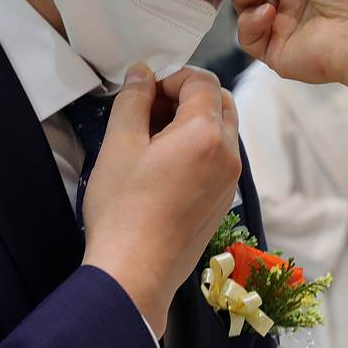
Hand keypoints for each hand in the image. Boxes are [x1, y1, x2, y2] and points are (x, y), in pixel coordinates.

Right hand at [81, 65, 241, 337]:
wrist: (135, 273)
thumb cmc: (123, 209)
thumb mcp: (119, 144)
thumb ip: (133, 100)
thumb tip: (142, 74)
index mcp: (206, 134)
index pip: (202, 81)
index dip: (171, 77)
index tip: (144, 92)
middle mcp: (228, 154)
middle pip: (220, 103)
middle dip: (188, 96)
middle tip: (150, 111)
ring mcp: (229, 181)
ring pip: (222, 131)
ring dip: (194, 122)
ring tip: (152, 139)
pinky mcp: (222, 202)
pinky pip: (220, 159)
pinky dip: (199, 148)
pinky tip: (164, 166)